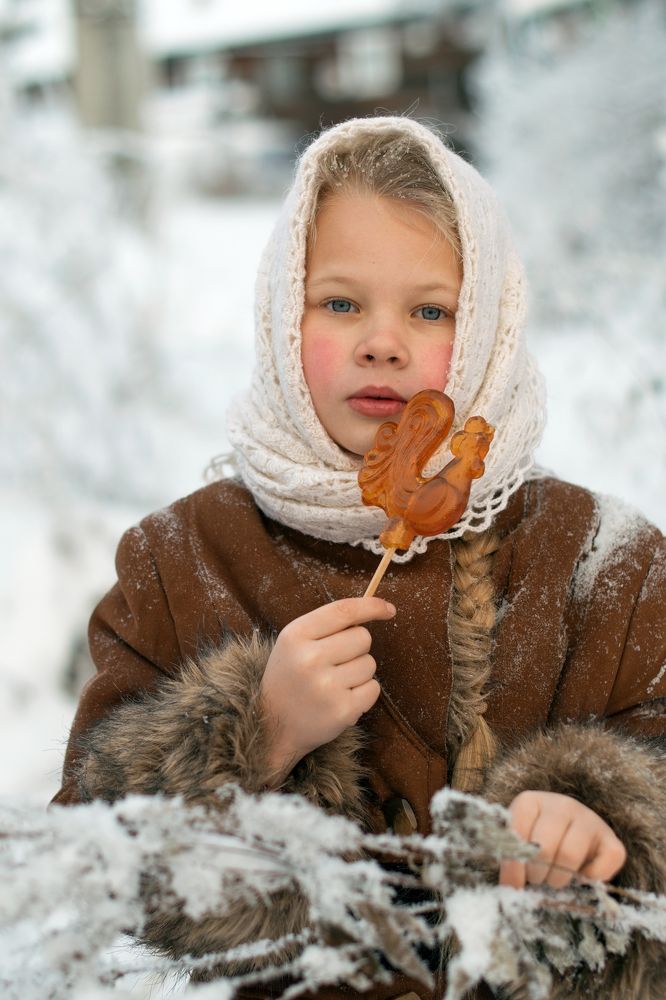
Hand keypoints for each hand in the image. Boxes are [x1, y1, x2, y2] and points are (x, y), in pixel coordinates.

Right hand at [260, 597, 395, 784]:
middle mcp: (310, 659)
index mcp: (295, 635)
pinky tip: (341, 699)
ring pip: (370, 664)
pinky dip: (363, 694)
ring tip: (333, 685)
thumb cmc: (290, 677)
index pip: (343, 611)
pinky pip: (373, 689)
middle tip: (334, 664)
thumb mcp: (294, 643)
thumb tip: (379, 608)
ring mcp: (326, 687)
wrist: (272, 726)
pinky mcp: (342, 710)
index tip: (388, 609)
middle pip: (362, 637)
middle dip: (356, 648)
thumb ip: (327, 624)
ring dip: (359, 673)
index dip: (371, 606)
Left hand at [500, 790, 626, 888]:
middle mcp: (561, 805)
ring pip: (570, 855)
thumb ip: (511, 860)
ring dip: (559, 879)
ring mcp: (588, 819)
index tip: (516, 881)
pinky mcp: (611, 839)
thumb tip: (511, 887)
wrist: (570, 837)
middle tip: (538, 879)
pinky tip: (581, 878)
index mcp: (531, 802)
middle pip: (544, 848)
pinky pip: (606, 860)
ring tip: (554, 880)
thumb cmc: (537, 842)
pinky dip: (592, 878)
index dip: (514, 864)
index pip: (517, 833)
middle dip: (537, 873)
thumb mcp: (519, 845)